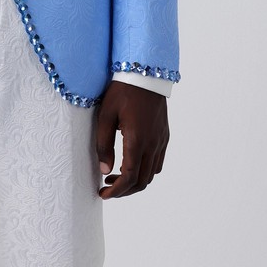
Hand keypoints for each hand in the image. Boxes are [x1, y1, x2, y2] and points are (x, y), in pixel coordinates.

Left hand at [95, 80, 168, 198]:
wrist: (145, 73)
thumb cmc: (122, 91)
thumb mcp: (106, 115)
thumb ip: (104, 144)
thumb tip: (104, 170)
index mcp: (137, 140)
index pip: (129, 178)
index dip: (116, 191)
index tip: (102, 194)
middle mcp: (153, 144)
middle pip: (142, 181)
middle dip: (124, 190)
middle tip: (107, 189)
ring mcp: (161, 140)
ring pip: (151, 174)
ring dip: (135, 181)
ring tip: (115, 176)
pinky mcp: (164, 135)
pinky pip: (158, 162)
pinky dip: (145, 170)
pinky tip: (131, 162)